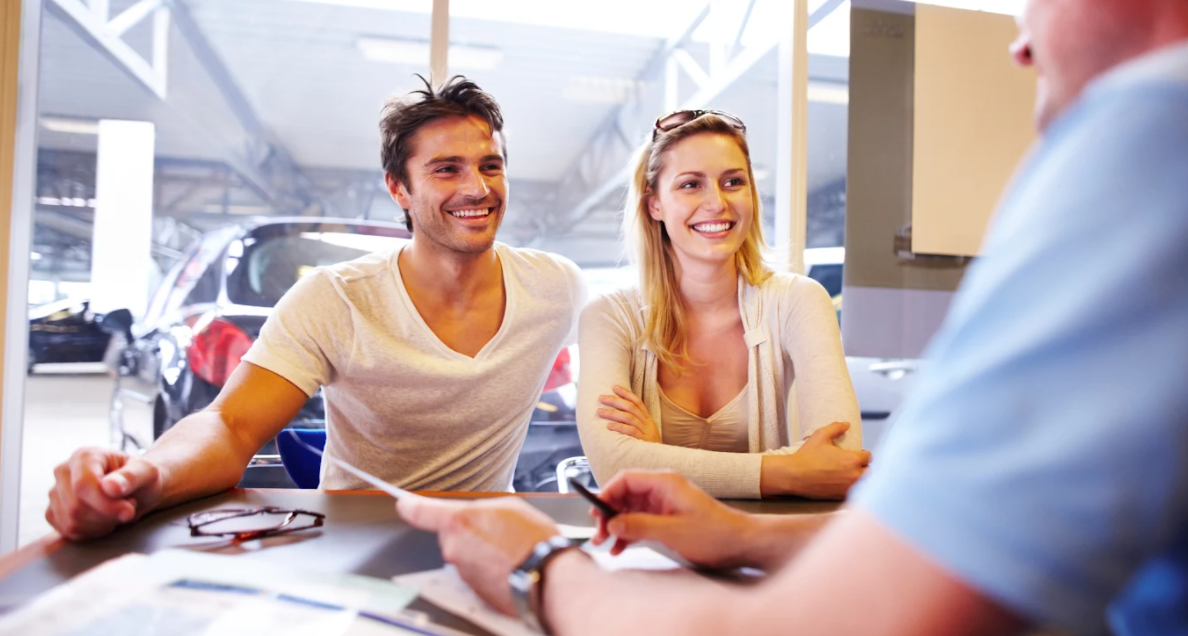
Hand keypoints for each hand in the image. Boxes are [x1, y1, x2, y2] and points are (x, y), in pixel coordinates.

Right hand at [46, 447, 163, 540]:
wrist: (135, 488)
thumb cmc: (141, 476)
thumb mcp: (147, 472)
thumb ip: (131, 477)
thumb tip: (110, 487)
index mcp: (84, 455)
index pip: (83, 485)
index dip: (105, 504)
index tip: (128, 511)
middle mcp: (64, 471)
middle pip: (76, 507)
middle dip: (107, 515)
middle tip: (128, 507)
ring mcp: (55, 492)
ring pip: (71, 522)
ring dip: (101, 525)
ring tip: (116, 511)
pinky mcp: (54, 512)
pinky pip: (68, 531)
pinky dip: (91, 532)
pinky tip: (104, 520)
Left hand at [397, 496, 559, 615]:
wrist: (546, 576)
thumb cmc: (532, 540)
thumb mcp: (509, 507)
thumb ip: (482, 510)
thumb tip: (476, 516)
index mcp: (459, 522)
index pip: (421, 511)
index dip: (410, 506)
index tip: (404, 504)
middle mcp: (454, 549)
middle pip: (452, 536)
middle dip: (470, 534)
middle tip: (497, 533)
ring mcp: (462, 573)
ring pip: (466, 556)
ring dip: (482, 553)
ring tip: (509, 551)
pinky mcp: (473, 592)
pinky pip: (476, 575)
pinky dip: (489, 571)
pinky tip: (509, 566)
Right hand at [590, 470, 756, 568]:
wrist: (741, 544)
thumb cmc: (716, 534)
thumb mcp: (673, 532)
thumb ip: (640, 526)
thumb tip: (613, 523)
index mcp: (665, 483)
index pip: (626, 479)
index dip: (607, 493)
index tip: (595, 512)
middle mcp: (663, 490)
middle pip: (624, 494)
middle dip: (608, 513)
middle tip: (598, 533)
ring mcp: (664, 505)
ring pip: (629, 510)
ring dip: (615, 525)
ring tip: (604, 543)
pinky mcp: (667, 519)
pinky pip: (639, 522)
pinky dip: (628, 533)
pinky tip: (620, 547)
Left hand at [598, 385, 659, 442]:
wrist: (661, 463)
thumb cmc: (649, 448)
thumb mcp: (645, 433)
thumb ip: (634, 424)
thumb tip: (616, 415)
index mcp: (648, 420)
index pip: (637, 402)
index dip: (626, 393)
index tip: (614, 387)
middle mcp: (647, 424)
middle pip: (631, 407)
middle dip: (615, 401)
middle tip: (601, 398)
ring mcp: (646, 433)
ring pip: (629, 418)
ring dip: (613, 413)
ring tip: (600, 411)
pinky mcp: (643, 442)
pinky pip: (631, 432)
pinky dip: (619, 427)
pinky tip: (609, 426)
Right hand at [765, 422, 871, 498]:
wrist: (794, 475)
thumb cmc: (807, 455)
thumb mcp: (820, 436)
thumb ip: (836, 428)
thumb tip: (846, 424)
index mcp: (852, 459)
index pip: (869, 457)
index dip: (863, 454)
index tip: (857, 454)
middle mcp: (854, 475)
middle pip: (870, 471)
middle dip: (864, 467)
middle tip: (853, 465)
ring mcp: (848, 488)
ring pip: (864, 484)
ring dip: (860, 478)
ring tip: (850, 475)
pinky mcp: (841, 497)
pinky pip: (854, 493)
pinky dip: (852, 488)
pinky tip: (843, 484)